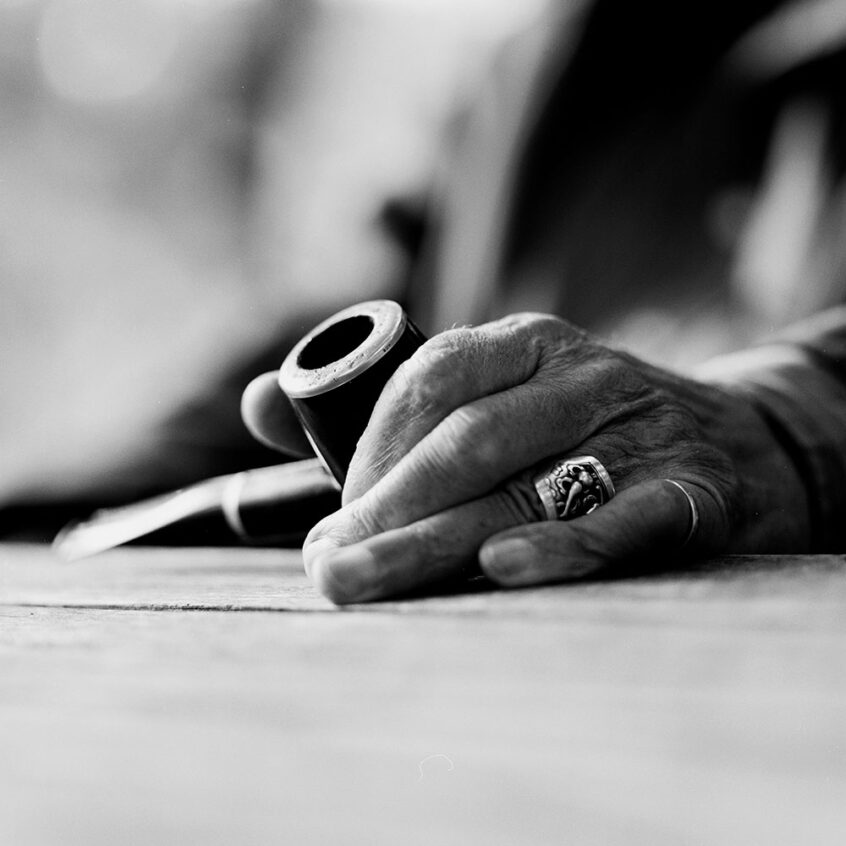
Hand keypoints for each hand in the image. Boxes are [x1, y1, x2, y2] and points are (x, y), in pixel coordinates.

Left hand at [245, 313, 810, 602]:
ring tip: (367, 581)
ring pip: (527, 483)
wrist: (734, 443)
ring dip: (439, 537)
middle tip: (328, 568)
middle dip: (387, 506)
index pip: (432, 378)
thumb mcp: (494, 397)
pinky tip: (501, 568)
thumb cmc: (582, 432)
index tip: (332, 515)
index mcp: (526, 343)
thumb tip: (255, 401)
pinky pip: (624, 516)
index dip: (371, 446)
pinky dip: (563, 543)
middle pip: (468, 441)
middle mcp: (580, 374)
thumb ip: (375, 407)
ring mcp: (638, 427)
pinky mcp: (692, 488)